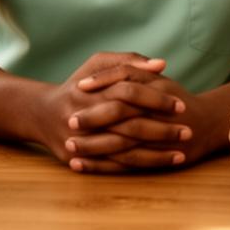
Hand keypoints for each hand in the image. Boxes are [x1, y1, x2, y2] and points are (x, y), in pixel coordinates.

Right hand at [36, 52, 189, 172]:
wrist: (42, 114)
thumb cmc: (78, 86)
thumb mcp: (96, 65)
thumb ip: (128, 61)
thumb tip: (162, 64)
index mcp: (90, 91)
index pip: (129, 93)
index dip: (156, 99)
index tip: (180, 104)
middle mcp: (84, 117)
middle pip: (128, 125)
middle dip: (160, 129)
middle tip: (188, 130)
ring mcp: (81, 142)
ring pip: (124, 151)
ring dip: (156, 153)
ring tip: (182, 152)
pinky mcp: (80, 161)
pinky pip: (115, 168)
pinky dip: (140, 167)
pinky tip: (163, 164)